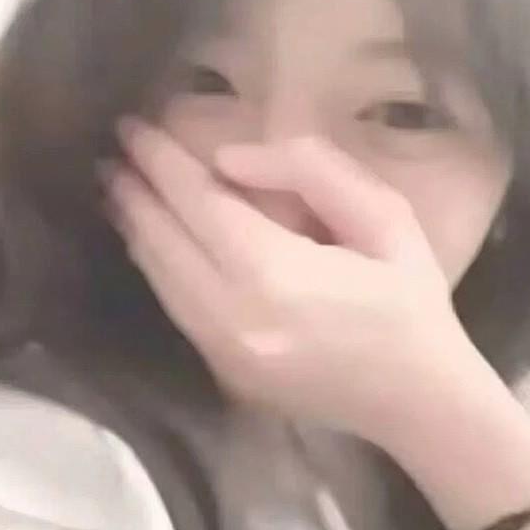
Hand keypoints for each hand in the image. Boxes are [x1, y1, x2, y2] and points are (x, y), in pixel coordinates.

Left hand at [103, 119, 478, 445]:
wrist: (416, 401)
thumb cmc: (411, 304)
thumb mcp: (384, 219)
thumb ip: (311, 172)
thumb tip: (227, 161)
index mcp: (276, 275)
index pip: (198, 202)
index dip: (160, 161)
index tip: (131, 127)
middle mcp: (232, 317)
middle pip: (163, 241)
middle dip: (134, 191)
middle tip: (113, 153)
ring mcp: (220, 354)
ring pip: (159, 278)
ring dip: (137, 229)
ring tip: (120, 190)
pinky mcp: (222, 374)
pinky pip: (175, 309)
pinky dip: (157, 268)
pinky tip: (152, 243)